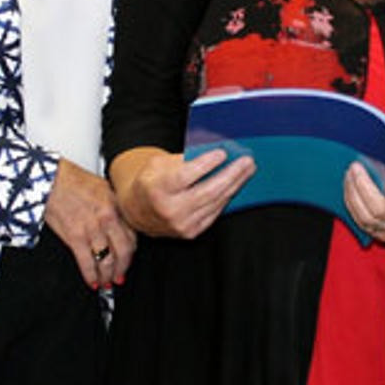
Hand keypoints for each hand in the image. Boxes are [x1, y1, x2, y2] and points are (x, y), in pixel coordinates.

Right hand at [43, 160, 136, 288]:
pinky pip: (87, 262)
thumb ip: (113, 206)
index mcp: (116, 205)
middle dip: (123, 268)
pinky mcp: (75, 237)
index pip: (132, 235)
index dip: (131, 252)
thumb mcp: (102, 187)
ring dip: (107, 275)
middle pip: (123, 251)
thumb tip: (118, 221)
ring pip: (106, 260)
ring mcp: (92, 229)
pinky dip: (91, 275)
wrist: (50, 180)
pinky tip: (92, 281)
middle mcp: (107, 218)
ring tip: (106, 282)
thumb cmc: (72, 179)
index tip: (128, 258)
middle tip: (120, 276)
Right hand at [109, 145, 254, 239]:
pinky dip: (227, 196)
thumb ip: (183, 159)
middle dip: (231, 175)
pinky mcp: (191, 232)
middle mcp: (169, 209)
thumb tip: (215, 152)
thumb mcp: (159, 164)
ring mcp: (181, 224)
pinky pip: (215, 212)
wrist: (137, 210)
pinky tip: (236, 184)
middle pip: (207, 191)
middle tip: (246, 161)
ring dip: (235, 184)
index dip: (205, 164)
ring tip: (247, 170)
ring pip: (215, 202)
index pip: (185, 176)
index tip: (222, 153)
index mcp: (156, 189)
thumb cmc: (151, 181)